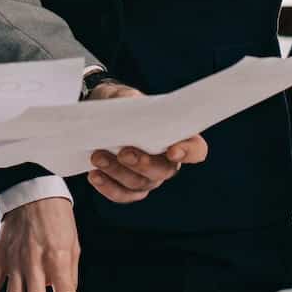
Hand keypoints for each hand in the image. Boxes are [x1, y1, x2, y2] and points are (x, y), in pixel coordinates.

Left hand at [82, 79, 208, 204]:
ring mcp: (150, 178)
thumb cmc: (122, 105)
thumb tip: (130, 107)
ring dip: (117, 171)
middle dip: (143, 163)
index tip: (172, 150)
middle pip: (165, 171)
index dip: (188, 152)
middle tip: (124, 152)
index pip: (196, 149)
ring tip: (97, 156)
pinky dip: (108, 186)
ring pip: (140, 184)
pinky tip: (94, 175)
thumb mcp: (126, 96)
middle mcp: (167, 162)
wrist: (101, 117)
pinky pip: (123, 195)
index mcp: (177, 137)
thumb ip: (131, 101)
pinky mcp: (130, 189)